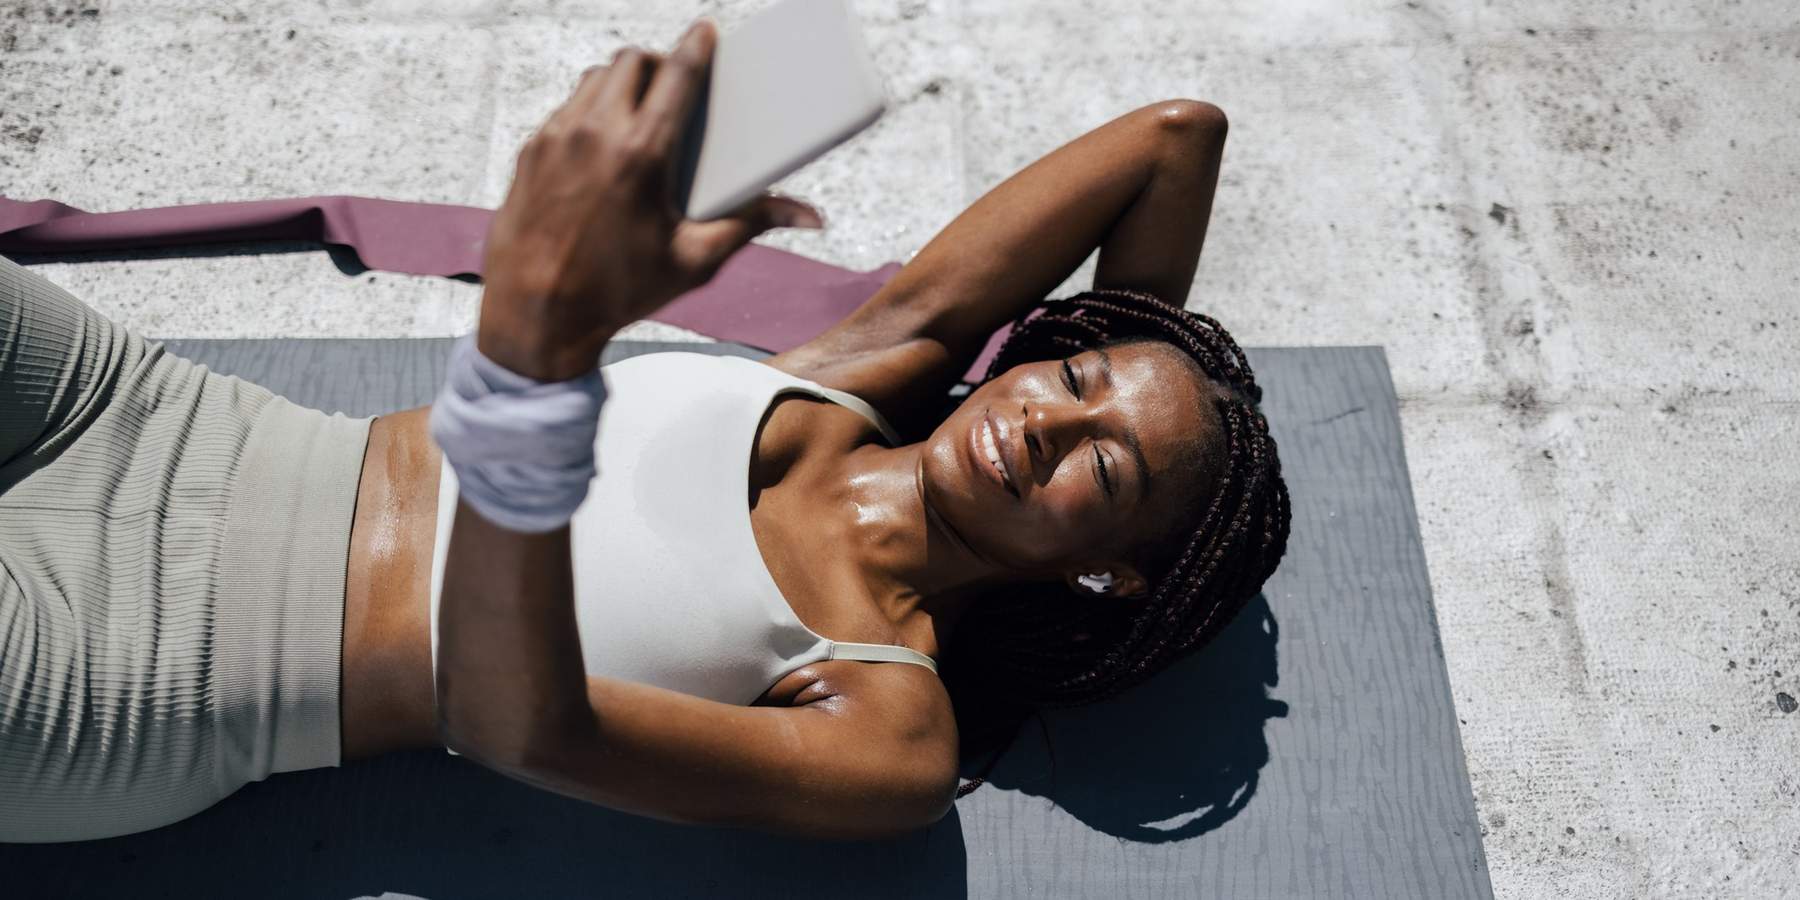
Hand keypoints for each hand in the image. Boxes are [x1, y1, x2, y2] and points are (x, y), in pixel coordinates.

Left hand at [477, 18, 824, 381]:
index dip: (696, 45)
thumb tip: (810, 216)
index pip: (677, 75)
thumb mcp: (693, 260)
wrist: (535, 312)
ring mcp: (557, 138)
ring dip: (622, 81)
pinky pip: (566, 109)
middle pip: (632, 61)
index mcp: (642, 154)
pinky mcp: (531, 151)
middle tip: (675, 81)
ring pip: (594, 78)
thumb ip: (751, 225)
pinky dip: (590, 109)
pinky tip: (604, 140)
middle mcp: (596, 133)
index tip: (706, 29)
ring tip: (640, 106)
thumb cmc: (618, 291)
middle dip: (658, 62)